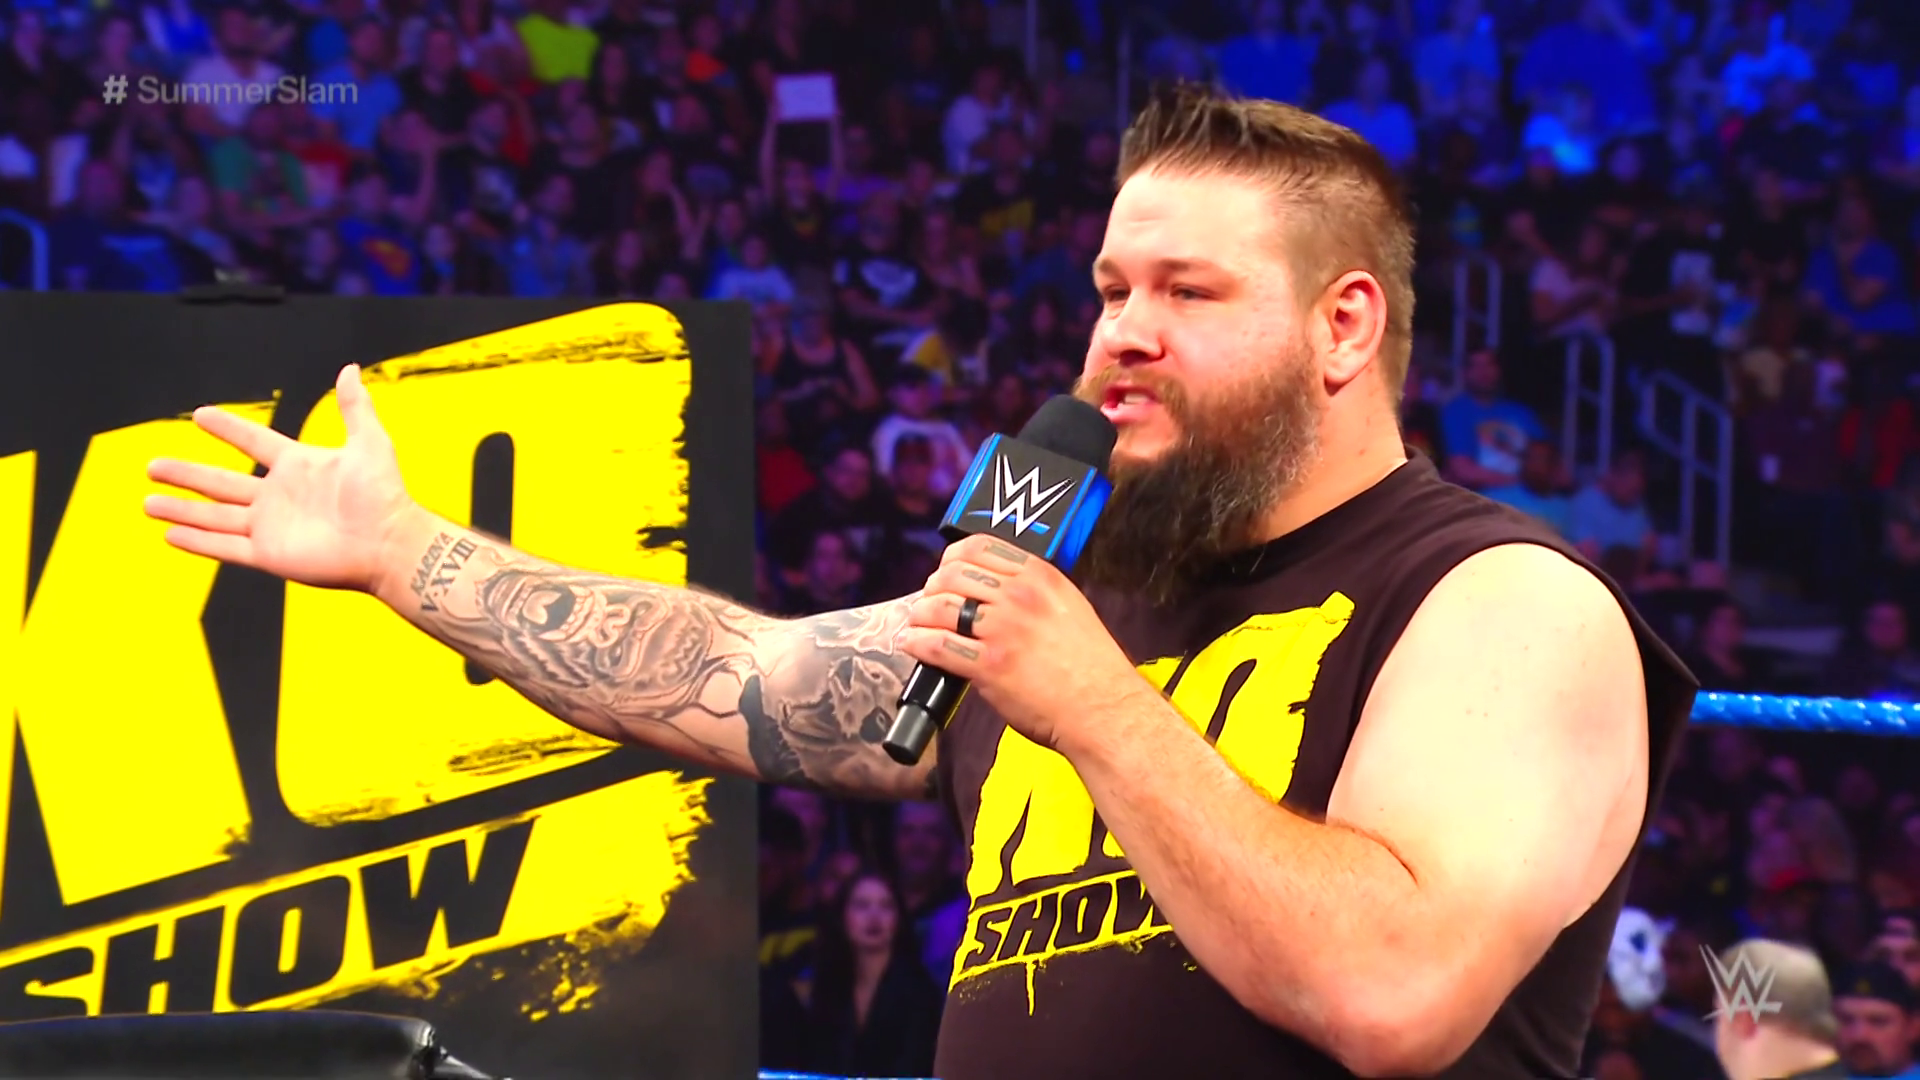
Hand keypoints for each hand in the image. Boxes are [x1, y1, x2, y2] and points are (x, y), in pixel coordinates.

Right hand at [144, 364, 420, 593]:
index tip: (200, 414)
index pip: (254, 441)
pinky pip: (225, 546)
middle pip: (220, 482)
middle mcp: (279, 496)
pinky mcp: (270, 555)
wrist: (390, 543)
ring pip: (214, 516)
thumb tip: (351, 368)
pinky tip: (169, 535)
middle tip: (151, 464)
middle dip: (186, 473)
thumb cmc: (385, 495)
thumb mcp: (370, 444)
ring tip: (146, 502)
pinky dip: (197, 542)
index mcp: (298, 466)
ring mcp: (272, 527)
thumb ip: (355, 408)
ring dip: (180, 509)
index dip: (228, 429)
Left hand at [899, 535, 1147, 751]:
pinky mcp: (988, 665)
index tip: (945, 571)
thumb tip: (996, 590)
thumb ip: (1034, 592)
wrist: (1104, 708)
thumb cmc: (1091, 666)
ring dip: (921, 615)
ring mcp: (1003, 630)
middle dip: (933, 587)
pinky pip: (938, 645)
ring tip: (917, 623)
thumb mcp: (1069, 607)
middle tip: (929, 602)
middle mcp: (1019, 596)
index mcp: (1040, 576)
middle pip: (953, 575)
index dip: (952, 558)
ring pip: (940, 607)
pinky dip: (918, 643)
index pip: (979, 546)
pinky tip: (912, 644)